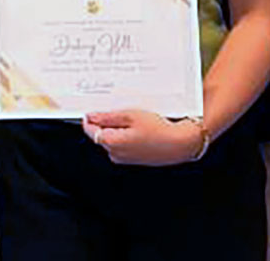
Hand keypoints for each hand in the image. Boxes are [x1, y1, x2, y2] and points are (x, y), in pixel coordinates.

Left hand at [82, 109, 206, 165]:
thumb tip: (92, 117)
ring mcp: (123, 158)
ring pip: (112, 139)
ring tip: (132, 119)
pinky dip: (125, 136)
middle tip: (118, 110)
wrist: (179, 144)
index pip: (90, 130)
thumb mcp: (130, 116)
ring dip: (117, 129)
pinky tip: (138, 128)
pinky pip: (122, 145)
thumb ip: (108, 117)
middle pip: (100, 134)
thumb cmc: (158, 130)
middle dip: (105, 123)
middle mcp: (114, 153)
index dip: (90, 118)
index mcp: (111, 142)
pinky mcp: (132, 159)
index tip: (92, 110)